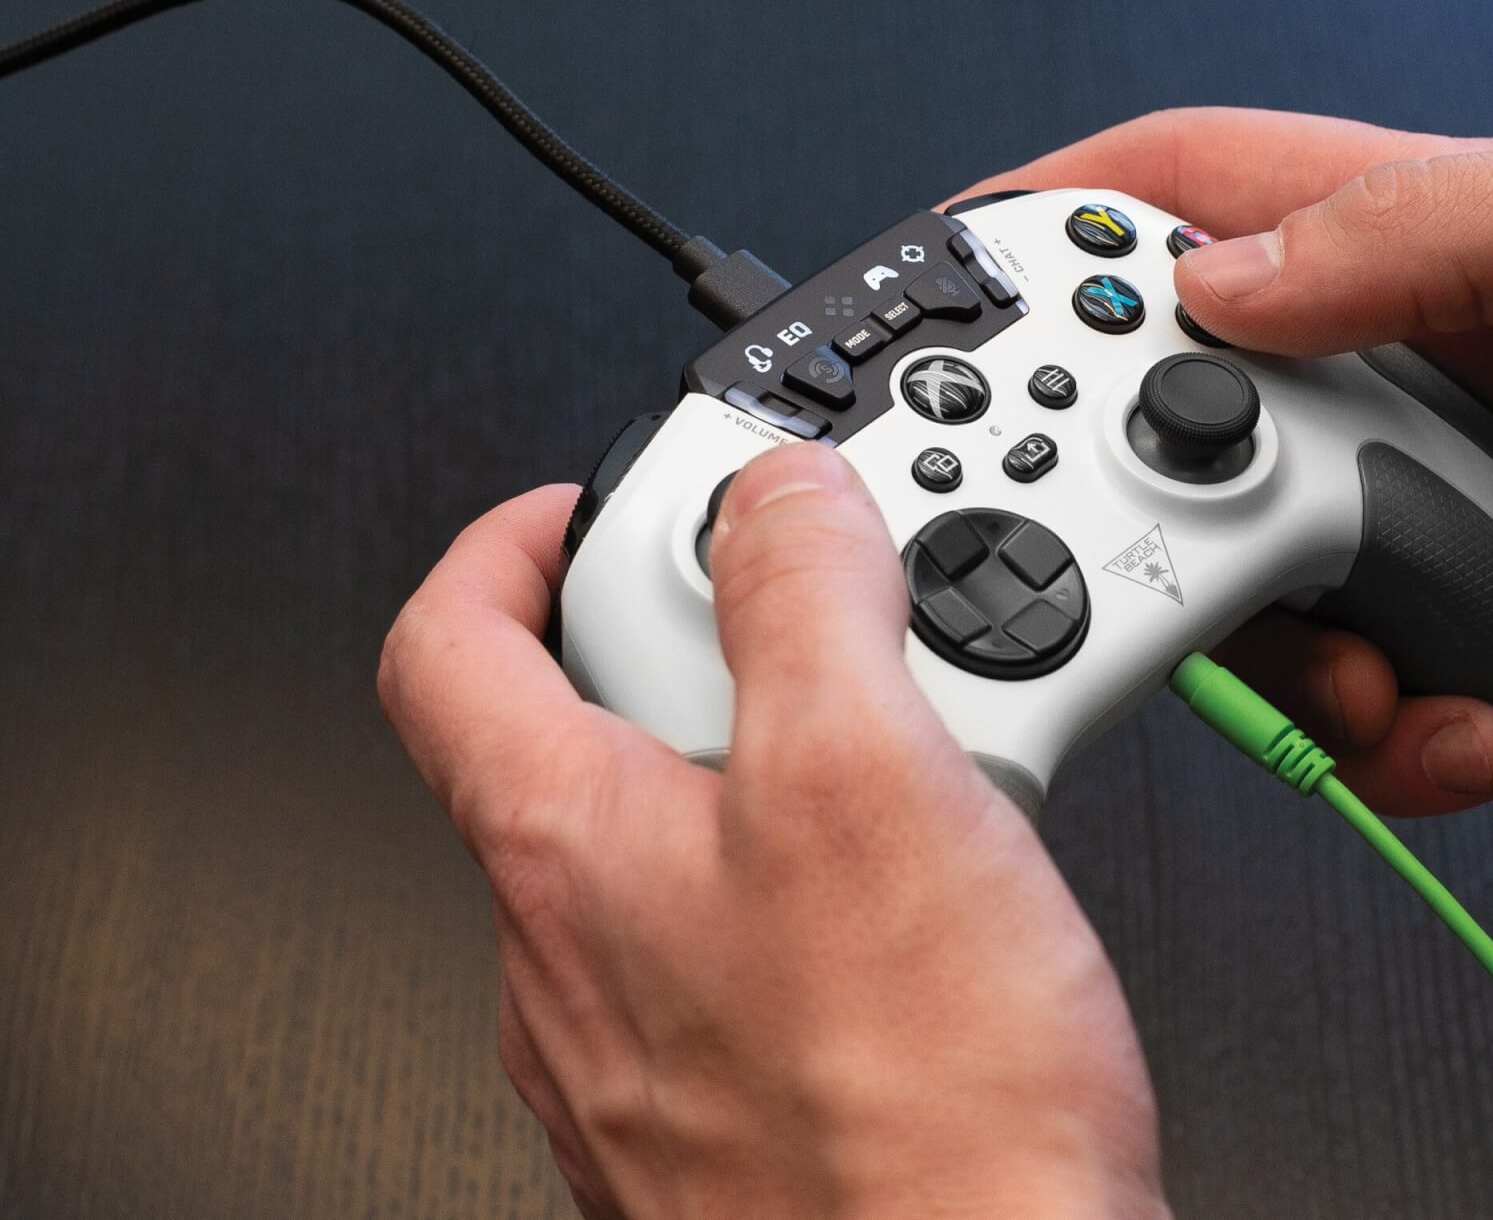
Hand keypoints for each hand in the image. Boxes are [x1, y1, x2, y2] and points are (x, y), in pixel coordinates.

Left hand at [378, 446, 1167, 1219]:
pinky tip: (928, 902)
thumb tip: (775, 498)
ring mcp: (644, 1048)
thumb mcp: (865, 775)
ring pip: (684, 843)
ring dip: (785, 767)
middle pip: (590, 730)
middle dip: (711, 649)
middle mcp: (572, 955)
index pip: (448, 643)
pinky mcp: (734, 1108)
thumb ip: (803, 598)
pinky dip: (823, 884)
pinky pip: (750, 945)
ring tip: (922, 764)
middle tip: (829, 628)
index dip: (510, 542)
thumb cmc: (917, 1110)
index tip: (586, 507)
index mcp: (564, 845)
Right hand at [959, 108, 1492, 789]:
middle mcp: (1418, 365)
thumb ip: (1422, 233)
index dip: (1052, 231)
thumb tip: (1225, 275)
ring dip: (1261, 646)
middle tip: (1128, 547)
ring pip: (1249, 572)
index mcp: (1434, 235)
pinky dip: (1374, 730)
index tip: (945, 288)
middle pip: (1179, 407)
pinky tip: (1458, 722)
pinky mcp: (1487, 622)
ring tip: (1358, 666)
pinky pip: (1359, 685)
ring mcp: (1445, 499)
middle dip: (1127, 483)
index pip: (1190, 196)